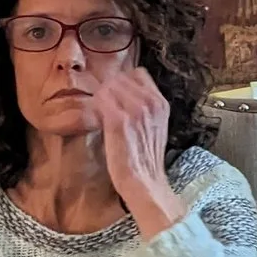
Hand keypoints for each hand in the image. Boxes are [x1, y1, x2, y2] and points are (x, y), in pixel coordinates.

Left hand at [91, 69, 185, 237]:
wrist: (144, 182)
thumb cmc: (145, 158)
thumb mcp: (154, 126)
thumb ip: (144, 107)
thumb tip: (122, 95)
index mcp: (161, 103)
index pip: (139, 74)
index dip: (125, 83)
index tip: (117, 95)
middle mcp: (150, 102)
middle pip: (122, 78)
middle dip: (110, 89)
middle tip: (104, 106)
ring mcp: (135, 110)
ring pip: (109, 86)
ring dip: (101, 97)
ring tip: (100, 114)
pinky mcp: (117, 120)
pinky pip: (100, 100)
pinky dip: (95, 107)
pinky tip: (96, 120)